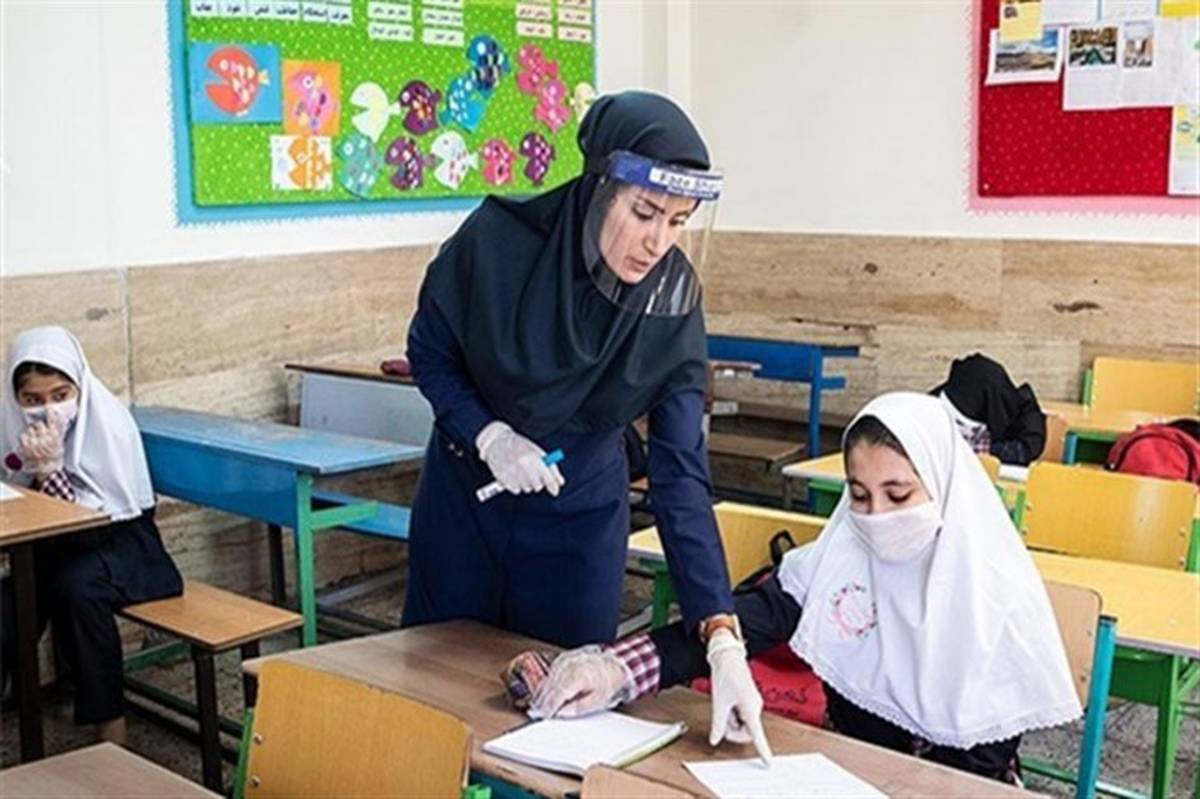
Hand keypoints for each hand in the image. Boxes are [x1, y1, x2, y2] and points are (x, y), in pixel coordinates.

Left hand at [18, 419, 64, 477]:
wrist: (47, 467)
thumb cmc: (54, 455)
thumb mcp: (60, 442)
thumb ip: (60, 430)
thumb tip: (61, 417)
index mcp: (55, 436)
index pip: (52, 422)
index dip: (50, 414)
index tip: (49, 408)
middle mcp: (45, 438)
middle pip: (39, 424)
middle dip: (39, 427)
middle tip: (40, 433)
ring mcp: (35, 441)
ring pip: (30, 429)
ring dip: (32, 433)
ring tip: (35, 440)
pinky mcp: (26, 445)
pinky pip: (23, 435)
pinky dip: (25, 438)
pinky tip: (29, 443)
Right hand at [476, 421, 564, 496]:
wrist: (496, 441)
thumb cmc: (520, 446)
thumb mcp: (537, 452)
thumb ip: (551, 468)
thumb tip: (560, 484)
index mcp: (533, 456)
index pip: (547, 477)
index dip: (553, 485)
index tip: (555, 491)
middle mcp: (522, 465)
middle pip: (538, 486)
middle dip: (537, 482)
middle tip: (533, 473)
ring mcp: (512, 472)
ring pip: (527, 489)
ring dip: (526, 483)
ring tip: (520, 470)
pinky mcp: (502, 478)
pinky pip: (516, 490)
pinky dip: (516, 485)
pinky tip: (512, 474)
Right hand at [529, 646, 634, 718]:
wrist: (615, 662)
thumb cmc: (609, 681)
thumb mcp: (598, 700)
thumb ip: (578, 708)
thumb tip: (561, 714)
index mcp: (577, 677)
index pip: (556, 696)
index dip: (548, 708)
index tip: (545, 716)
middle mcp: (568, 666)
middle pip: (548, 687)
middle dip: (542, 702)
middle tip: (539, 714)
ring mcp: (565, 660)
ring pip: (547, 679)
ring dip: (542, 693)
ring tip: (540, 706)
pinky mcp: (563, 658)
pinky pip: (550, 673)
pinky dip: (547, 683)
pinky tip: (545, 693)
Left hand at [707, 628, 772, 765]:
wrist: (727, 656)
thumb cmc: (726, 675)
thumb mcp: (719, 703)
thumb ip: (717, 724)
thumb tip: (715, 739)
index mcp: (751, 709)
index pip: (757, 735)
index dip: (762, 750)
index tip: (767, 762)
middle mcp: (755, 707)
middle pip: (746, 731)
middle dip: (732, 729)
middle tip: (721, 720)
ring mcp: (752, 703)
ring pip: (742, 723)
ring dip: (731, 720)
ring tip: (723, 706)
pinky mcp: (748, 700)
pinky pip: (741, 714)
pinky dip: (732, 713)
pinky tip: (726, 702)